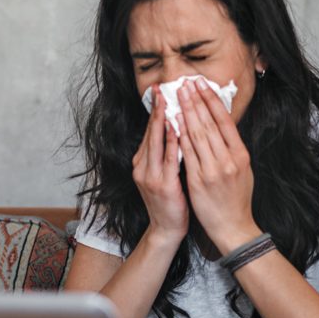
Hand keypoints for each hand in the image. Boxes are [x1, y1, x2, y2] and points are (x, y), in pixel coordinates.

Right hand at [132, 85, 188, 247]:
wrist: (166, 229)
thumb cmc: (171, 201)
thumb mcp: (163, 174)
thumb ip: (165, 154)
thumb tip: (175, 129)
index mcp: (142, 163)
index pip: (149, 132)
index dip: (155, 111)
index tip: (160, 91)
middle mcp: (142, 167)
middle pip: (150, 132)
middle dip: (156, 109)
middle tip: (162, 88)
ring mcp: (150, 176)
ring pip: (156, 141)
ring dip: (162, 119)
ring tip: (167, 100)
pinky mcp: (162, 185)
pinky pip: (167, 158)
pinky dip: (171, 141)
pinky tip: (176, 128)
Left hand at [177, 78, 262, 254]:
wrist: (233, 226)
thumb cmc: (237, 198)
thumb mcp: (243, 169)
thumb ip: (232, 148)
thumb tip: (223, 126)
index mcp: (241, 154)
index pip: (225, 120)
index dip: (212, 100)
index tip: (202, 85)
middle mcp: (229, 159)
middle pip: (210, 123)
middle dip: (196, 100)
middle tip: (186, 83)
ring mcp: (214, 170)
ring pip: (198, 134)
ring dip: (187, 112)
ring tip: (178, 95)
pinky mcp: (199, 180)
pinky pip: (188, 153)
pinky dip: (181, 135)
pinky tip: (174, 122)